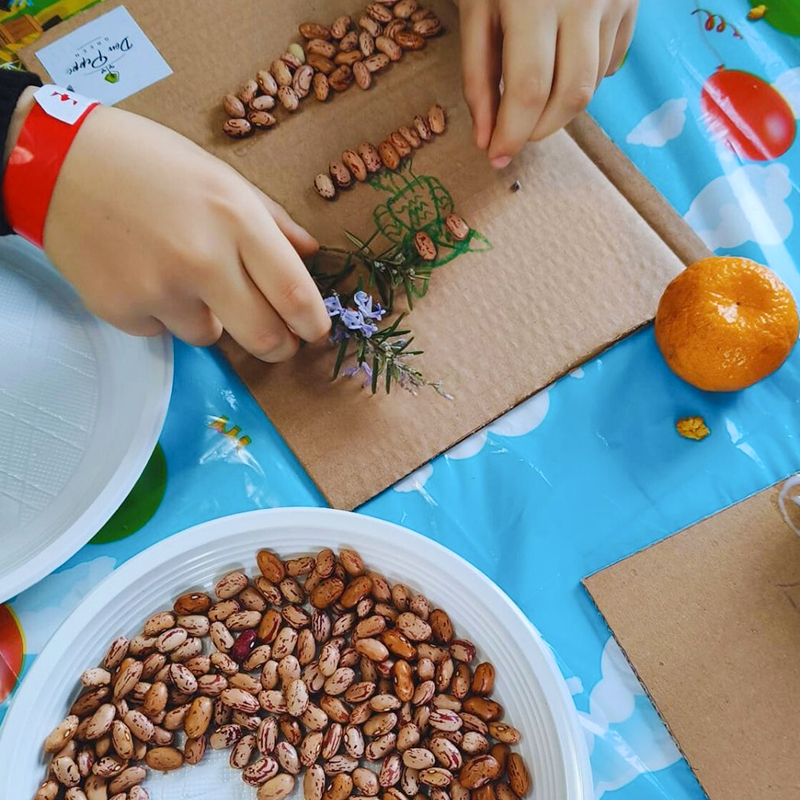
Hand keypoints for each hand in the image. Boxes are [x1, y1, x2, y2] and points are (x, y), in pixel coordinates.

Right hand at [11, 100, 329, 361]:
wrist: (57, 163)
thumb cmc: (147, 162)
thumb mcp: (219, 175)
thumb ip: (270, 218)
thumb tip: (310, 253)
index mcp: (236, 219)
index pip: (295, 293)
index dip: (313, 323)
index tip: (316, 331)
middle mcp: (203, 260)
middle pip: (264, 337)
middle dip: (279, 346)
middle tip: (278, 341)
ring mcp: (159, 290)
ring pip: (210, 337)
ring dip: (208, 318)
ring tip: (180, 275)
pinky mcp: (122, 310)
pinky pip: (163, 332)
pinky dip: (162, 314)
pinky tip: (142, 275)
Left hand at [459, 0, 637, 165]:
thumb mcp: (476, 7)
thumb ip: (478, 76)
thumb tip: (487, 138)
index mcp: (532, 0)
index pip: (529, 89)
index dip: (513, 132)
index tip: (496, 156)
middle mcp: (582, 0)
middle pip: (572, 95)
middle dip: (540, 129)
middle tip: (515, 133)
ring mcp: (614, 0)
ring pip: (594, 83)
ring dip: (559, 107)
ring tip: (533, 96)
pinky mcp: (632, 1)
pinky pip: (611, 61)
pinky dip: (583, 79)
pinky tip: (561, 64)